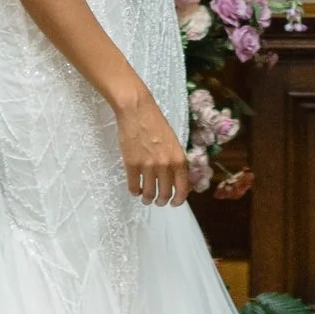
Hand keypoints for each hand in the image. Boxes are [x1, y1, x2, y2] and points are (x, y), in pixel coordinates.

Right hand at [116, 86, 190, 206]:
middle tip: (158, 201)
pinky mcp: (132, 165)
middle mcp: (165, 166)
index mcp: (178, 159)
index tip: (174, 203)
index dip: (179, 199)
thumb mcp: (173, 142)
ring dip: (148, 199)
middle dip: (161, 201)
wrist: (137, 111)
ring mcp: (148, 166)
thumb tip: (174, 178)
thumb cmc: (156, 123)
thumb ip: (175, 160)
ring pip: (149, 193)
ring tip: (146, 198)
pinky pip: (134, 186)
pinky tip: (135, 190)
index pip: (182, 188)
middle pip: (165, 194)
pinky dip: (135, 191)